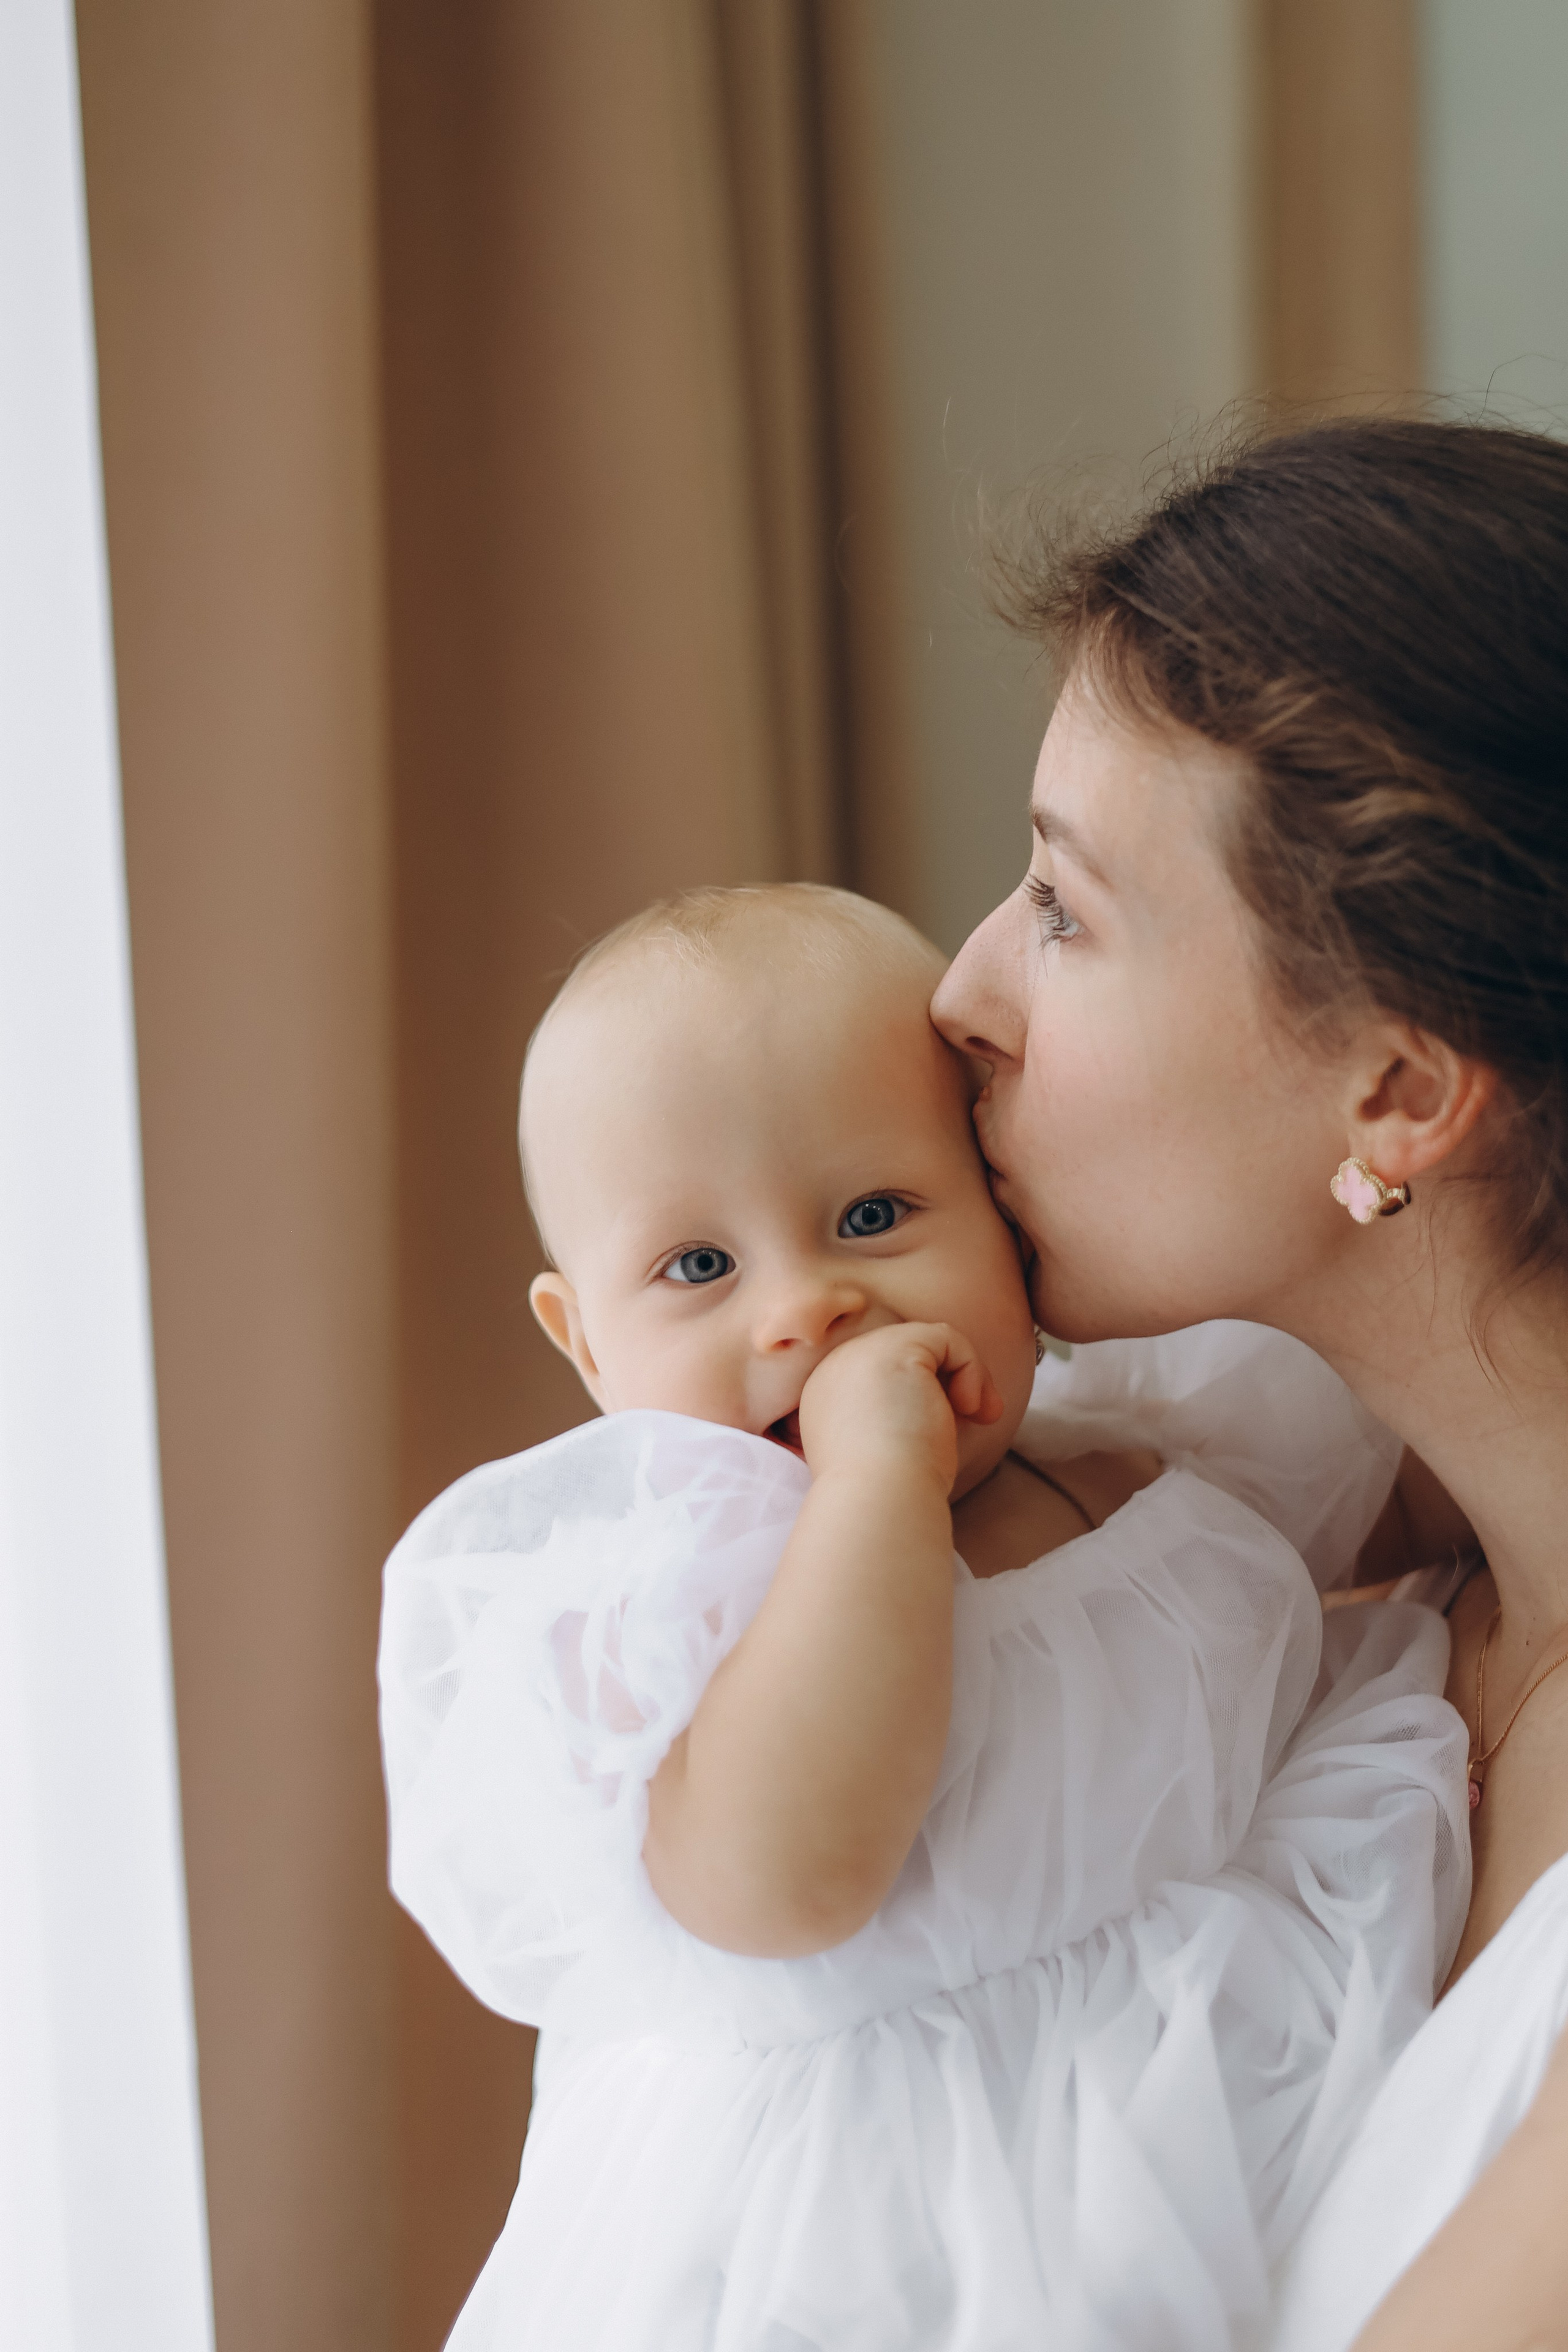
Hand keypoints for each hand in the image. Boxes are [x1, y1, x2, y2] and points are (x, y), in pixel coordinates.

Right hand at [796, 1322, 1003, 1492]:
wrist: (877, 1502)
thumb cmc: (888, 1495)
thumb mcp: (884, 1452)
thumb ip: (899, 1418)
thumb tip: (947, 1401)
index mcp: (825, 1400)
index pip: (881, 1377)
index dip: (922, 1395)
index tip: (948, 1430)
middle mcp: (834, 1370)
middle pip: (902, 1355)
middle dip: (946, 1382)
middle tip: (977, 1417)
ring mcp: (859, 1353)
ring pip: (926, 1342)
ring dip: (964, 1374)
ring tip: (979, 1414)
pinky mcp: (894, 1347)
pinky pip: (945, 1336)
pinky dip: (970, 1367)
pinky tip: (970, 1407)